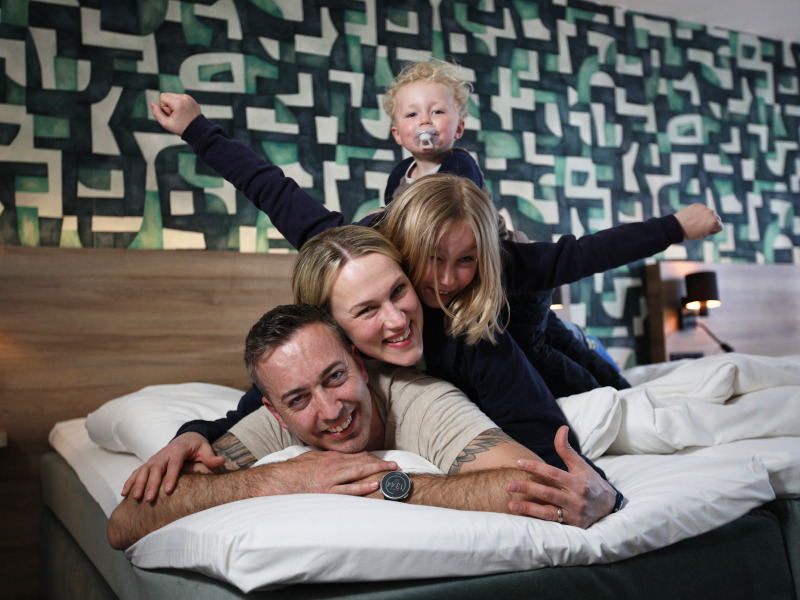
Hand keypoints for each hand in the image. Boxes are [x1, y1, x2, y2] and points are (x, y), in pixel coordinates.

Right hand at [121, 432, 224, 501]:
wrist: (186, 437)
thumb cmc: (197, 446)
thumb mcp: (206, 449)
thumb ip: (211, 458)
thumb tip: (221, 461)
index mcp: (178, 450)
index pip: (174, 463)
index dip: (171, 476)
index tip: (168, 490)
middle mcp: (164, 454)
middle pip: (156, 468)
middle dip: (151, 484)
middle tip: (149, 499)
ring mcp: (154, 458)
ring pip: (143, 470)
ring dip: (138, 484)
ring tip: (135, 498)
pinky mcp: (148, 463)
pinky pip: (136, 472)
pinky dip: (130, 481)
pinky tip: (124, 494)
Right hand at [150, 92, 201, 136]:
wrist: (198, 131)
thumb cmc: (182, 128)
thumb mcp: (166, 124)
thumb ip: (157, 113)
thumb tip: (152, 103)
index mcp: (178, 102)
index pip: (162, 96)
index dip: (164, 107)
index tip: (171, 114)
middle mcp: (184, 97)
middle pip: (168, 95)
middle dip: (168, 105)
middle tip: (176, 115)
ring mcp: (189, 98)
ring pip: (173, 96)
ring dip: (174, 104)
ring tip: (180, 114)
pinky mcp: (192, 99)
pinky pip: (180, 98)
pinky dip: (180, 104)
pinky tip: (184, 112)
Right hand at [253, 450, 398, 496]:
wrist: (279, 481)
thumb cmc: (293, 471)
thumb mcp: (312, 458)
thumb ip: (326, 458)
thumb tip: (339, 459)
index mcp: (330, 457)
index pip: (356, 456)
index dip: (371, 458)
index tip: (381, 461)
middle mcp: (333, 466)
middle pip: (361, 462)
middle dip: (379, 463)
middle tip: (395, 465)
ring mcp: (331, 479)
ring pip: (358, 473)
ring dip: (377, 472)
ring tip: (391, 472)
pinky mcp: (327, 492)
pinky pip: (348, 489)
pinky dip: (362, 486)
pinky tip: (374, 484)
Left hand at [506, 426, 615, 527]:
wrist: (610, 507)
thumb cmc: (592, 482)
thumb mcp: (582, 466)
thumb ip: (567, 450)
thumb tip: (562, 428)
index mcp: (578, 482)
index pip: (553, 474)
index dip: (536, 468)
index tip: (519, 463)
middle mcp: (576, 499)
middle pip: (548, 493)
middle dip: (527, 489)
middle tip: (509, 485)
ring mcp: (574, 515)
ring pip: (549, 513)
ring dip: (528, 509)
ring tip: (511, 506)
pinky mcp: (573, 527)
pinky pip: (552, 524)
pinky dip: (536, 521)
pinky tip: (522, 517)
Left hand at [674, 204, 722, 240]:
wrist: (676, 226)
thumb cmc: (690, 233)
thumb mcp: (704, 235)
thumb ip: (712, 228)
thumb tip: (716, 222)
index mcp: (714, 222)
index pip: (720, 227)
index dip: (713, 231)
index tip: (704, 232)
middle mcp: (711, 213)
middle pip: (716, 219)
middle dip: (711, 223)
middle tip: (700, 227)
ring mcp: (705, 208)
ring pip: (709, 213)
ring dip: (705, 217)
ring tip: (695, 222)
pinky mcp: (698, 205)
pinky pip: (702, 209)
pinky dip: (699, 213)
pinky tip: (692, 217)